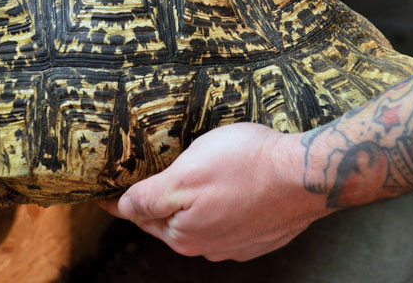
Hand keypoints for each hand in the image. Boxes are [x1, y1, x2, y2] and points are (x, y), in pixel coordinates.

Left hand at [98, 122, 332, 260]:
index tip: (104, 194)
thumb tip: (121, 209)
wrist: (308, 175)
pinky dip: (221, 206)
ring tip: (191, 179)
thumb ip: (149, 197)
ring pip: (202, 221)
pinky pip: (229, 220)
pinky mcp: (261, 234)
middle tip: (144, 179)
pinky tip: (228, 188)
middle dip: (157, 203)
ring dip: (193, 204)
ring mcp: (238, 243)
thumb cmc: (246, 166)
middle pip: (172, 221)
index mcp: (184, 233)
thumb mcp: (186, 173)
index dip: (121, 200)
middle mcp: (209, 245)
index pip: (141, 216)